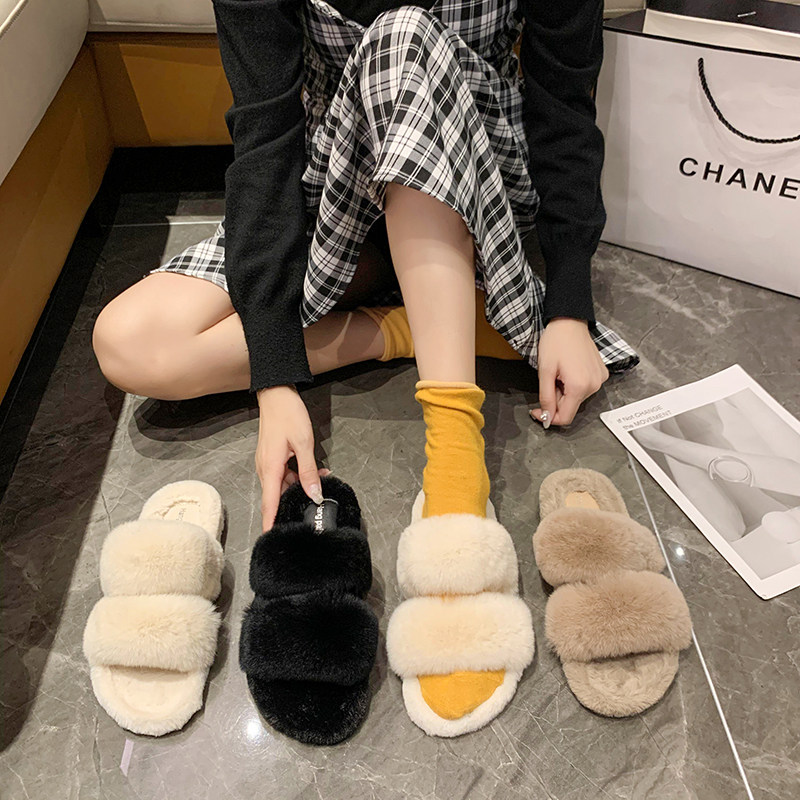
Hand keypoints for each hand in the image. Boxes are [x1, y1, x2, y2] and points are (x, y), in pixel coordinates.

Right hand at [256, 385, 326, 530]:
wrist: (276, 393)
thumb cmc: (288, 415)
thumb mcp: (304, 443)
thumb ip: (308, 471)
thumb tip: (314, 494)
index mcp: (269, 469)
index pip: (269, 504)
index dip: (270, 523)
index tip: (272, 539)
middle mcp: (265, 469)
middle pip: (277, 497)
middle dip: (293, 505)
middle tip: (312, 512)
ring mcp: (268, 464)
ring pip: (283, 485)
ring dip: (301, 487)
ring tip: (322, 483)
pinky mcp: (273, 458)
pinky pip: (284, 475)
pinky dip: (298, 477)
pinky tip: (315, 473)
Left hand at [530, 318, 608, 427]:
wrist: (570, 321)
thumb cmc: (556, 342)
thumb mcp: (545, 371)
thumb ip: (546, 397)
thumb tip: (546, 418)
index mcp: (579, 386)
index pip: (565, 418)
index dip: (548, 418)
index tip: (537, 410)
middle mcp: (594, 386)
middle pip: (571, 407)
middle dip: (556, 400)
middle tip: (548, 380)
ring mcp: (600, 380)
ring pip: (577, 398)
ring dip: (564, 392)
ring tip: (559, 373)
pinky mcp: (602, 374)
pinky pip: (585, 388)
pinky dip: (574, 385)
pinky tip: (569, 370)